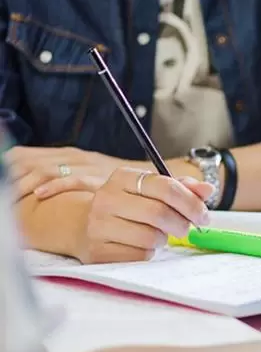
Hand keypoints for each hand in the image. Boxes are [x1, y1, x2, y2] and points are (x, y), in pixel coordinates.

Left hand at [5, 146, 143, 199]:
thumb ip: (68, 177)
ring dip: (27, 182)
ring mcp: (87, 166)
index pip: (26, 155)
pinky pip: (74, 179)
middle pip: (32, 161)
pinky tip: (41, 195)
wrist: (153, 181)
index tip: (0, 182)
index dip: (8, 167)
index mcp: (68, 155)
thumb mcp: (89, 175)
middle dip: (12, 176)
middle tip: (3, 194)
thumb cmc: (119, 183)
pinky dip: (55, 186)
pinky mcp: (100, 177)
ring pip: (48, 168)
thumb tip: (38, 189)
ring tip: (13, 197)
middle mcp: (75, 157)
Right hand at [73, 167, 212, 263]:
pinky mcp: (99, 251)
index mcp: (123, 177)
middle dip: (181, 223)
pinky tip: (141, 246)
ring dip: (163, 239)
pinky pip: (139, 256)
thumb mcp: (152, 190)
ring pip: (150, 237)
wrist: (85, 226)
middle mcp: (107, 198)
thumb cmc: (129, 206)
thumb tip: (208, 189)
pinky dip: (149, 253)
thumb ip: (182, 188)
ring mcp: (99, 226)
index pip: (166, 187)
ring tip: (156, 234)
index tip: (203, 215)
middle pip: (159, 213)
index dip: (191, 202)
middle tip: (185, 228)